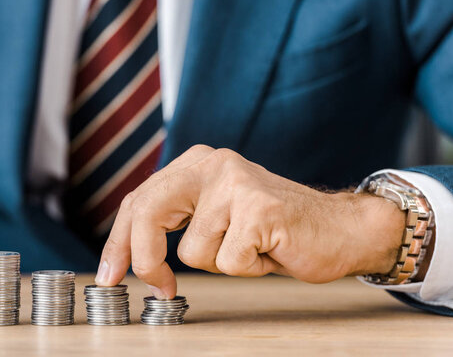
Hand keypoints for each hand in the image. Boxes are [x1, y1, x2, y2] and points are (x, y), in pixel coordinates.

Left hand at [95, 145, 404, 298]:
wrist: (341, 228)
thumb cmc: (275, 229)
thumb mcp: (216, 214)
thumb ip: (178, 220)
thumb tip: (131, 254)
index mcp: (197, 164)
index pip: (140, 199)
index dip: (119, 241)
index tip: (110, 274)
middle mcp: (212, 165)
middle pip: (149, 213)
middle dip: (146, 259)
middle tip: (159, 288)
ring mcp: (236, 184)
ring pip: (194, 252)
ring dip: (222, 264)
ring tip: (252, 248)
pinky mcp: (259, 209)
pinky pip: (229, 262)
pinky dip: (250, 269)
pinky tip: (270, 251)